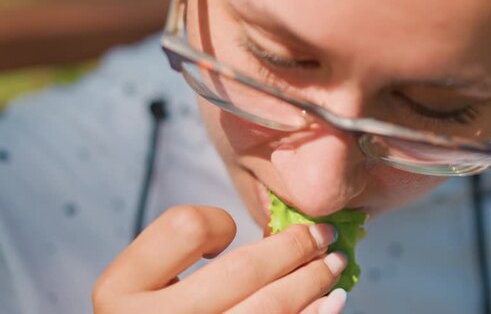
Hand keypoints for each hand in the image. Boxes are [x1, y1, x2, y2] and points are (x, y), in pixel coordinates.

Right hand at [93, 205, 347, 313]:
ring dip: (312, 281)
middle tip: (322, 235)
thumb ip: (179, 257)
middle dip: (293, 248)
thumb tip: (276, 231)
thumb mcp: (144, 287)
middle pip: (241, 271)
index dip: (216, 222)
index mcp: (120, 291)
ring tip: (333, 265)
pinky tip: (331, 304)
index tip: (230, 233)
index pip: (184, 226)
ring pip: (269, 308)